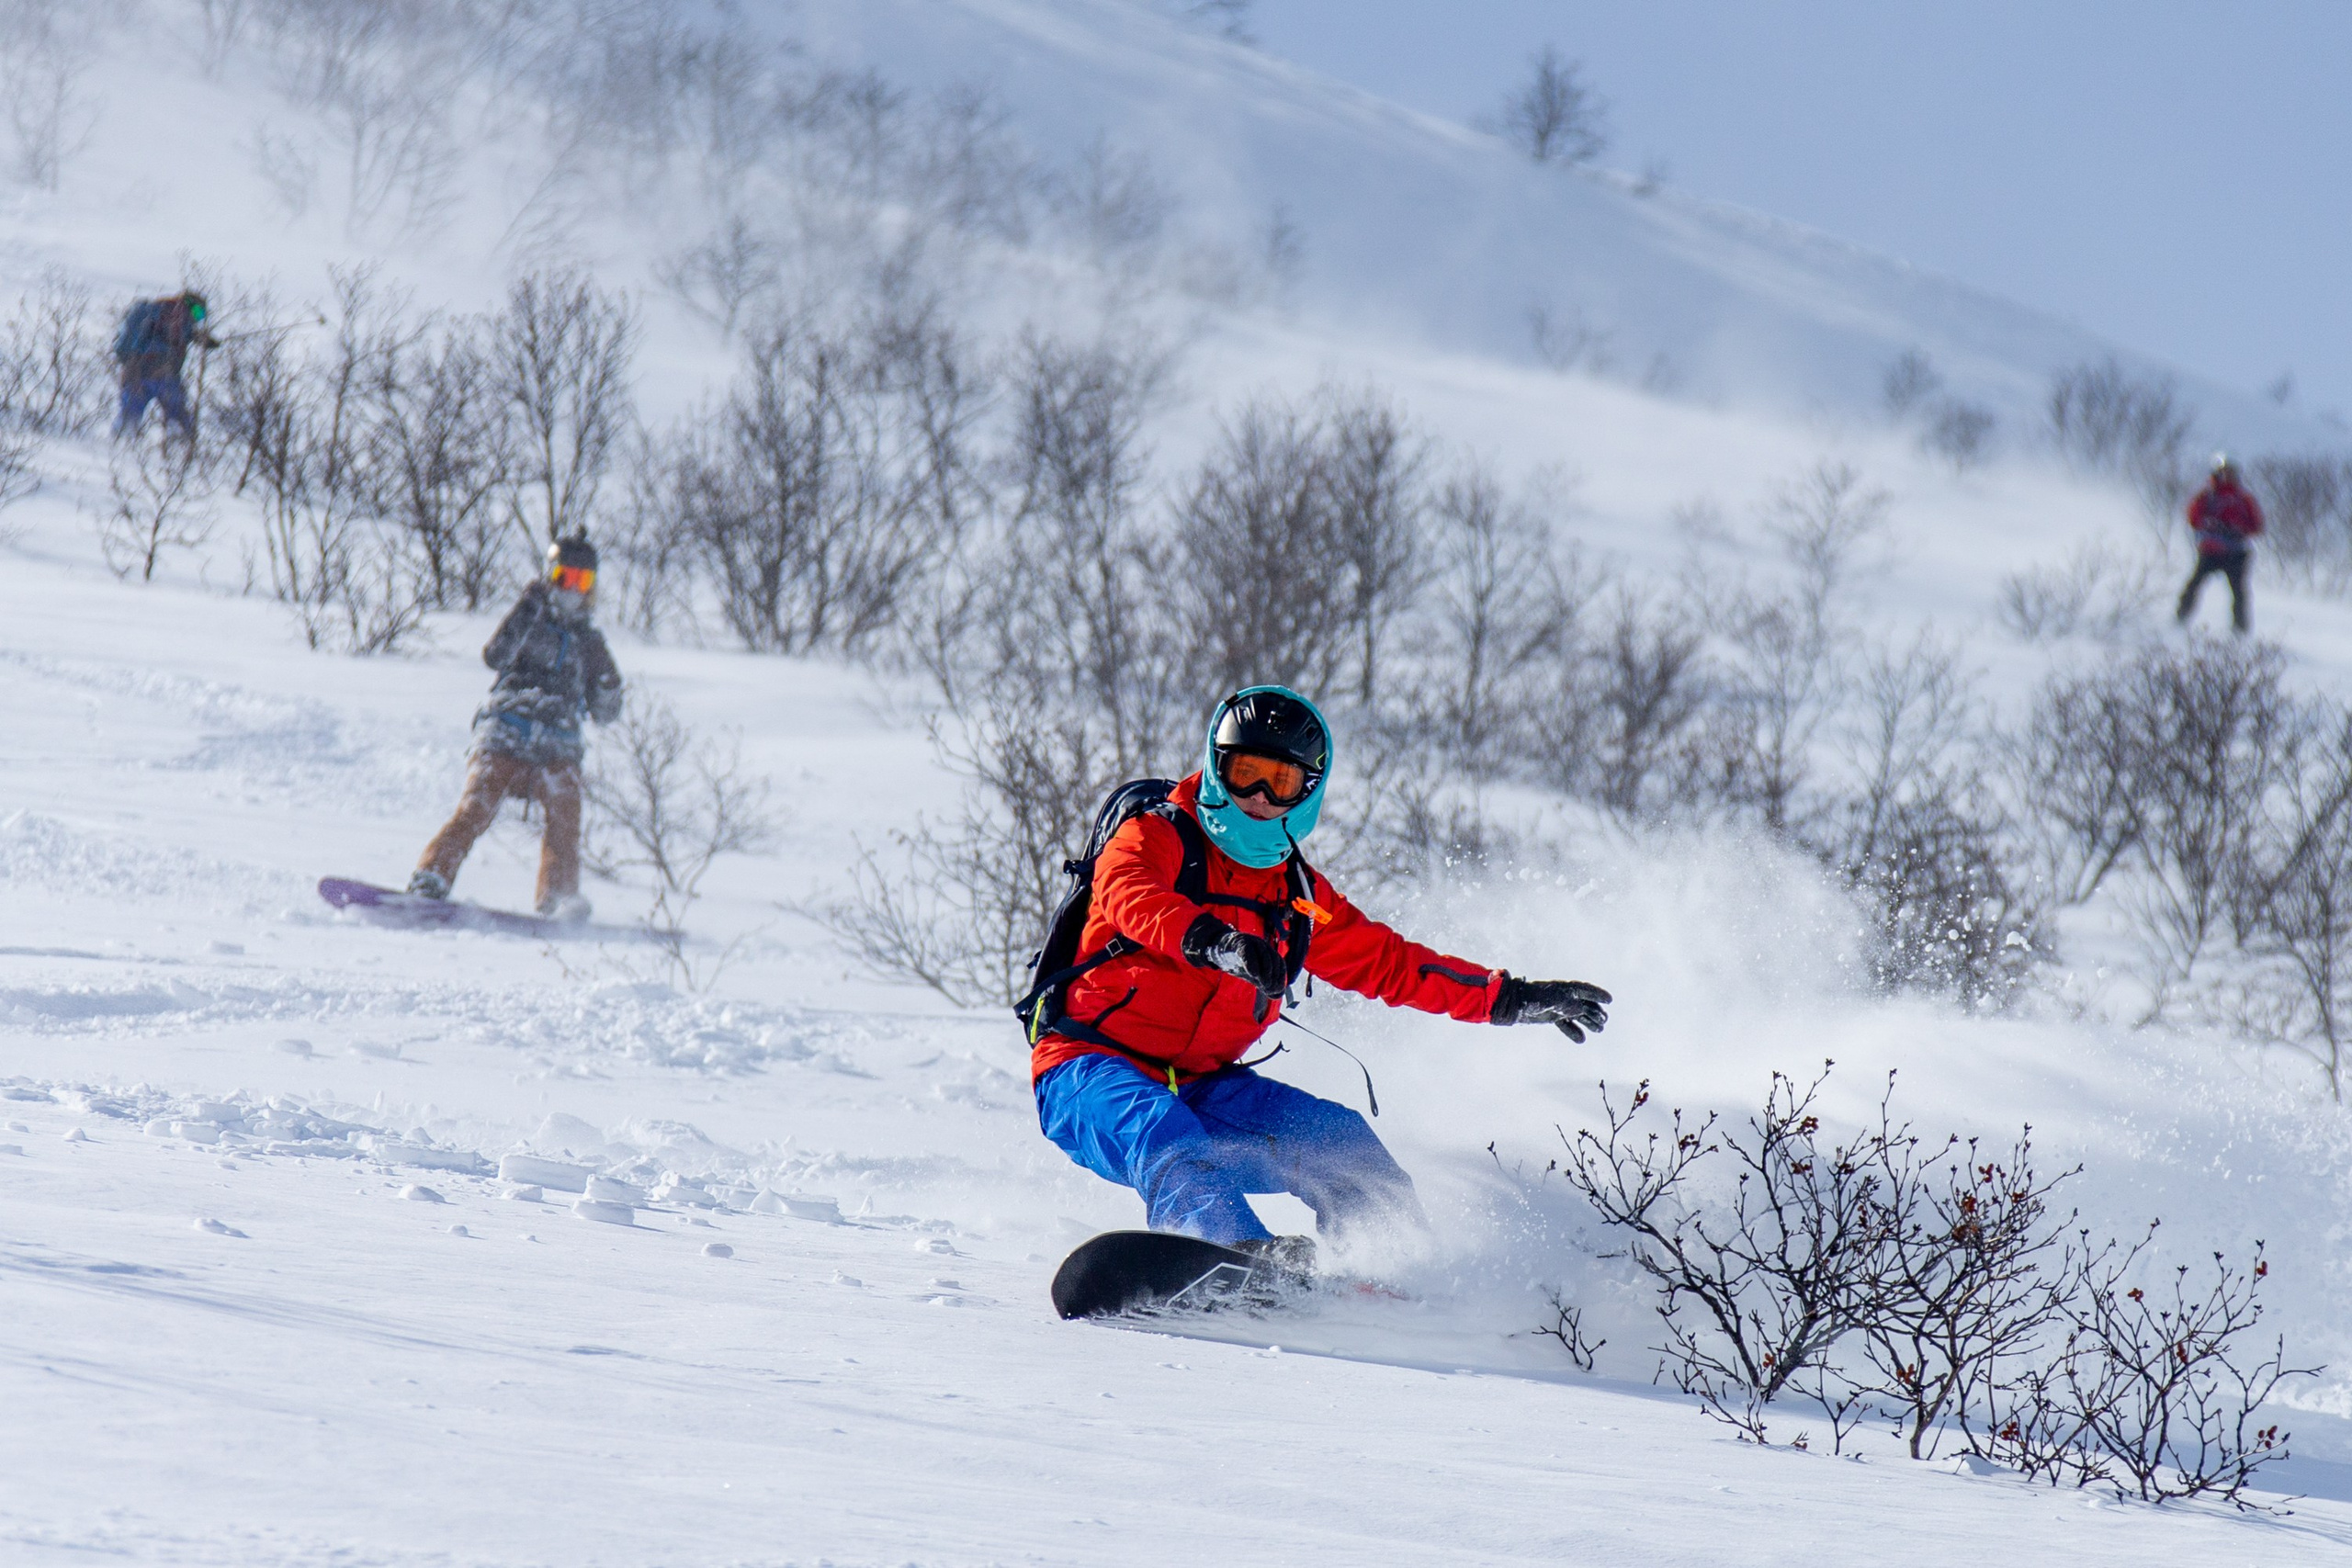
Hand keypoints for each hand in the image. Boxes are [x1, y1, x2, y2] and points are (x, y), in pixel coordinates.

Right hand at [1182, 914, 1284, 999]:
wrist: (1219, 950)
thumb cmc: (1239, 963)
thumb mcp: (1253, 975)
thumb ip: (1264, 984)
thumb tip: (1277, 995)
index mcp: (1267, 953)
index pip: (1279, 963)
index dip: (1281, 977)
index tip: (1278, 989)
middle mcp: (1262, 946)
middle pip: (1273, 958)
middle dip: (1274, 975)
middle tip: (1270, 988)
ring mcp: (1251, 942)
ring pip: (1263, 953)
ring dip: (1266, 971)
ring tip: (1265, 984)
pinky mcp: (1239, 943)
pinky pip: (1247, 951)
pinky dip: (1251, 962)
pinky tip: (1253, 974)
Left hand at [1492, 976, 1610, 1041]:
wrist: (1513, 1005)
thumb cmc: (1532, 999)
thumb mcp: (1553, 1001)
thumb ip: (1569, 1005)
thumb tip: (1583, 1009)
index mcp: (1564, 989)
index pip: (1585, 989)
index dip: (1598, 994)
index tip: (1609, 1000)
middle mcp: (1562, 997)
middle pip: (1584, 1003)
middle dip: (1595, 1011)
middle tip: (1604, 1021)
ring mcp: (1557, 1007)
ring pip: (1577, 1014)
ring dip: (1588, 1022)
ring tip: (1599, 1030)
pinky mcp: (1550, 1016)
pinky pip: (1565, 1024)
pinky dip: (1573, 1031)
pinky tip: (1582, 1039)